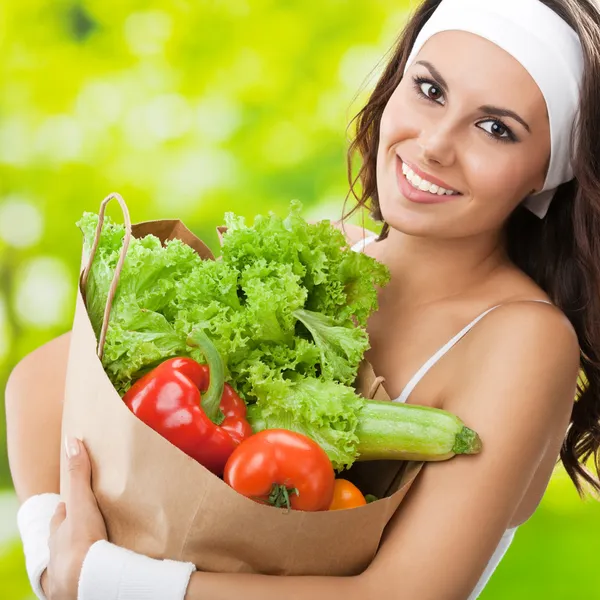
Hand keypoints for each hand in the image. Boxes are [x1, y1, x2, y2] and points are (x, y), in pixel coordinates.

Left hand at [44, 437, 107, 599]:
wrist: (86, 580)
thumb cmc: (82, 541)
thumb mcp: (82, 502)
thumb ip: (78, 474)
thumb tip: (72, 440)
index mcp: (60, 532)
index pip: (62, 516)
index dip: (68, 509)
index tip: (75, 503)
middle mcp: (59, 552)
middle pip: (65, 537)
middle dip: (75, 531)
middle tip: (91, 524)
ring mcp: (69, 571)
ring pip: (74, 557)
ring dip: (84, 552)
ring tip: (100, 549)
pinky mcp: (82, 587)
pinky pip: (86, 577)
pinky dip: (92, 572)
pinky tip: (101, 571)